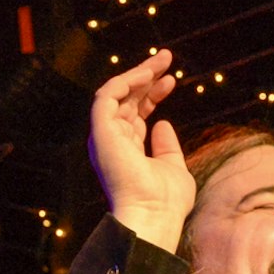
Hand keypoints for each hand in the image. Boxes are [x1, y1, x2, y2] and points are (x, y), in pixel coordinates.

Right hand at [89, 49, 192, 247]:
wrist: (152, 216)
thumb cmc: (166, 201)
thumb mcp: (173, 167)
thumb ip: (167, 146)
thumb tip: (162, 123)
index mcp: (127, 149)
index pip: (136, 113)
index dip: (153, 94)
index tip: (172, 80)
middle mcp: (113, 141)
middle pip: (127, 99)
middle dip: (146, 76)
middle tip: (167, 58)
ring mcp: (105, 136)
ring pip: (115, 93)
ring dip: (137, 73)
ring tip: (161, 60)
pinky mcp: (101, 132)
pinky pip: (106, 97)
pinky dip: (124, 82)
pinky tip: (146, 74)